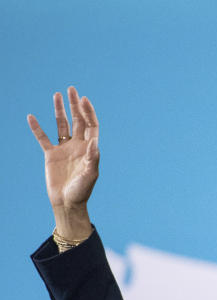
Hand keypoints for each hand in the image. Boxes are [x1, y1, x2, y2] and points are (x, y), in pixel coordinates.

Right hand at [27, 86, 98, 239]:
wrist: (67, 203)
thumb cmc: (82, 191)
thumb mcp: (90, 175)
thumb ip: (93, 158)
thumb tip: (95, 141)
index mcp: (90, 149)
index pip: (91, 125)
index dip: (89, 112)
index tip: (84, 99)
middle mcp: (78, 146)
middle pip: (77, 120)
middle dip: (75, 105)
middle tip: (71, 89)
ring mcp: (64, 149)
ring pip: (61, 125)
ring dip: (59, 110)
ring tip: (56, 95)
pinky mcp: (51, 155)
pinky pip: (43, 138)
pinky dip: (37, 128)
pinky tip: (31, 116)